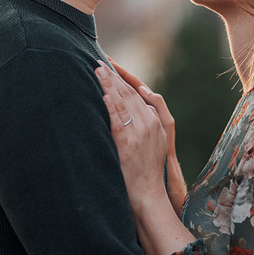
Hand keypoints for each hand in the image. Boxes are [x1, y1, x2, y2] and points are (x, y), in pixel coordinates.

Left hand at [105, 60, 186, 215]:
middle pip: (130, 93)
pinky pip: (118, 121)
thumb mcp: (153, 144)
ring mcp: (139, 133)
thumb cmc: (146, 171)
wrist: (149, 193)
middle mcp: (149, 124)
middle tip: (100, 61)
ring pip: (124, 103)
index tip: (112, 66)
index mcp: (155, 122)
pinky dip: (111, 106)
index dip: (123, 78)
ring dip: (109, 85)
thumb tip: (128, 110)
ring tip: (98, 70)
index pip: (138, 93)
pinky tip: (104, 95)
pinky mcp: (128, 144)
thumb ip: (144, 125)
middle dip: (114, 76)